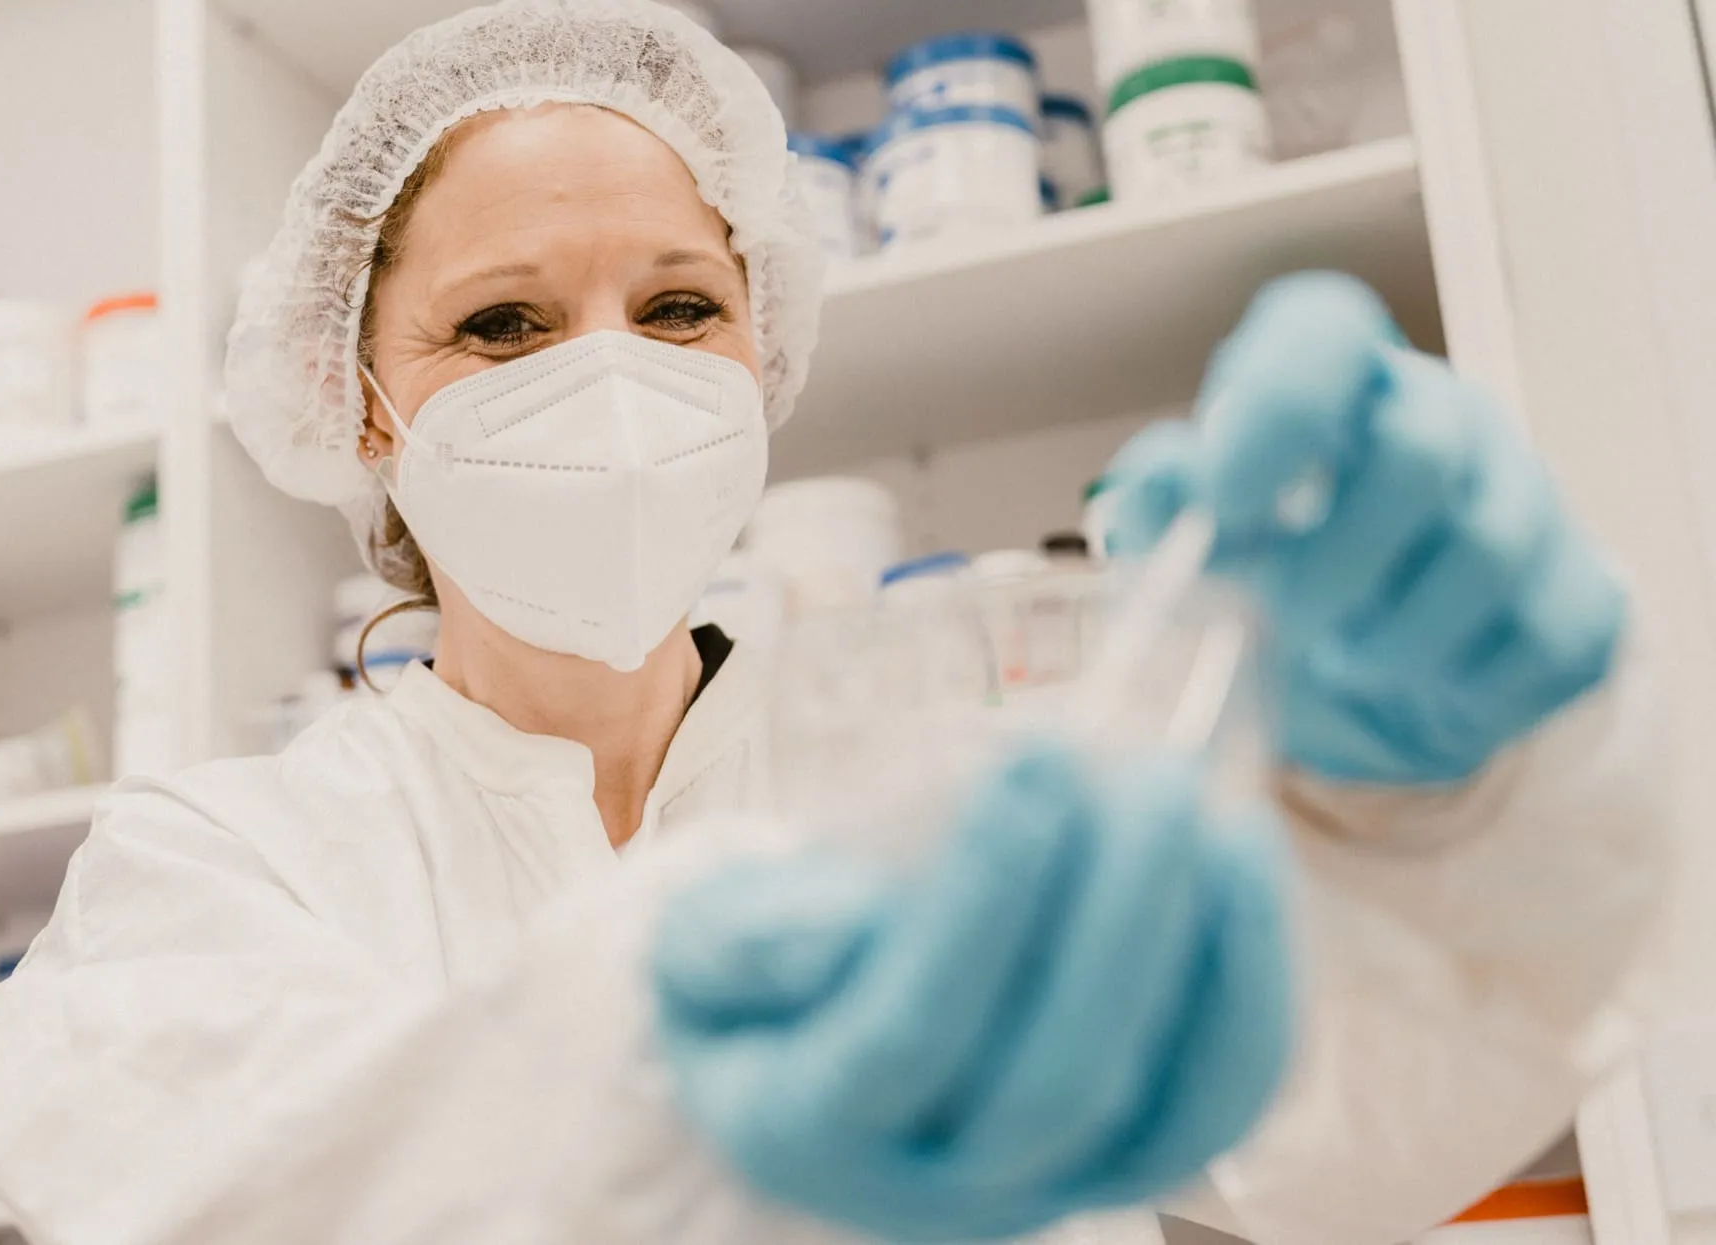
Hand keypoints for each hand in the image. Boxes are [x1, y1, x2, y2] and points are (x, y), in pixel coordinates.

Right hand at [652, 742, 1292, 1242]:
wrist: (811, 1064)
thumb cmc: (756, 980)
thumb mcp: (701, 942)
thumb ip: (750, 937)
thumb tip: (854, 924)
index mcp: (809, 1124)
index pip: (909, 1034)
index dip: (980, 905)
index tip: (1029, 767)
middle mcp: (934, 1188)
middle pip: (1054, 1080)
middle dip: (1115, 914)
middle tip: (1140, 773)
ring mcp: (1047, 1187)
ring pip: (1162, 1109)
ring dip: (1205, 951)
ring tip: (1203, 810)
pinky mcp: (1131, 1160)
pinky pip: (1222, 1099)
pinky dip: (1254, 985)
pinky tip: (1242, 857)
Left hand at [1103, 272, 1625, 786]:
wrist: (1373, 673)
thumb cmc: (1276, 571)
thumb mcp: (1198, 538)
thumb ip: (1166, 503)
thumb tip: (1163, 484)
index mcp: (1338, 381)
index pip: (1324, 329)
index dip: (1278, 406)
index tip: (1226, 504)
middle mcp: (1444, 414)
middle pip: (1418, 452)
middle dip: (1332, 564)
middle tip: (1282, 622)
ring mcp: (1527, 497)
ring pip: (1484, 553)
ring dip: (1390, 638)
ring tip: (1340, 663)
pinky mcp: (1582, 593)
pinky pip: (1540, 640)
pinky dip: (1460, 686)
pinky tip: (1417, 686)